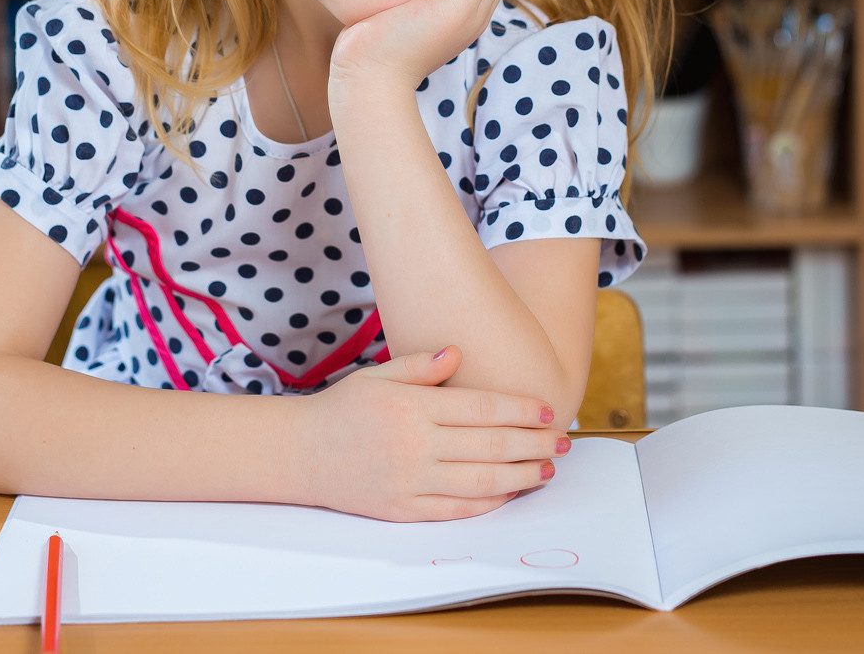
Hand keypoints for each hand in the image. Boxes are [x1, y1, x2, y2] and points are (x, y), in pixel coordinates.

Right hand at [289, 344, 565, 521]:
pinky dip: (489, 503)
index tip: (547, 410)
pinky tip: (510, 493)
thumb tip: (459, 353)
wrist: (300, 454)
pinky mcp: (404, 510)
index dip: (520, 409)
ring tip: (547, 470)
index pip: (480, 408)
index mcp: (412, 408)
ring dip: (522, 476)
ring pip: (481, 482)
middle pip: (490, 446)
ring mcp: (410, 482)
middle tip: (563, 441)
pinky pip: (456, 510)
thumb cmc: (343, 409)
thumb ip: (420, 365)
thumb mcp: (378, 375)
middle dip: (534, 443)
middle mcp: (415, 446)